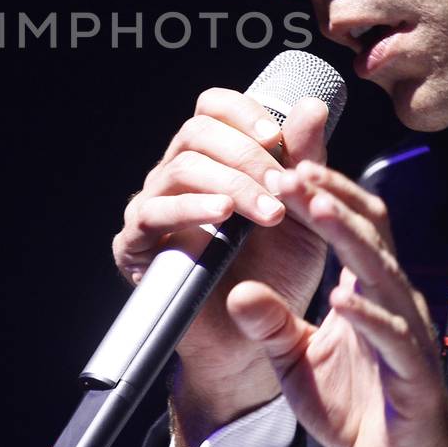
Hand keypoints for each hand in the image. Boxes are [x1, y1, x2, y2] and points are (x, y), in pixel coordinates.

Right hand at [112, 92, 331, 428]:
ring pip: (179, 168)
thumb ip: (304, 160)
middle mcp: (177, 176)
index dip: (242, 112)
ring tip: (266, 212)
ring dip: (230, 183)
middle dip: (245, 153)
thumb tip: (312, 105)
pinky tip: (222, 217)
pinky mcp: (135, 245)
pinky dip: (190, 208)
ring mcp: (152, 208)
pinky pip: (152, 213)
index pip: (213, 109)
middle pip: (195, 131)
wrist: (255, 341)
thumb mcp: (303, 212)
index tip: (276, 137)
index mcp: (213, 158)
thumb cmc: (277, 274)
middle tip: (281, 185)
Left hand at [226, 161, 447, 446]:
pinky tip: (342, 299)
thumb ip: (270, 324)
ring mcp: (408, 335)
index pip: (352, 225)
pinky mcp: (415, 375)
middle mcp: (395, 302)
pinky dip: (367, 316)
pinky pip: (393, 338)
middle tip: (290, 169)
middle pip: (370, 233)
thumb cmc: (358, 408)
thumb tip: (236, 289)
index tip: (282, 165)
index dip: (321, 193)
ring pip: (383, 272)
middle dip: (329, 198)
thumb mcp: (296, 360)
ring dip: (348, 237)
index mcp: (369, 291)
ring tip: (315, 207)